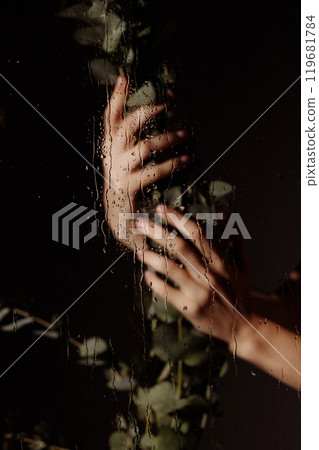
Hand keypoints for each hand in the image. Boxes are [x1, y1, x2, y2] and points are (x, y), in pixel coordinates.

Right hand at [102, 76, 188, 249]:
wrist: (116, 216)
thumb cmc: (126, 182)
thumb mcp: (123, 158)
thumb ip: (132, 139)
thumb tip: (154, 113)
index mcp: (110, 145)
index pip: (110, 116)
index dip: (116, 96)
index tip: (124, 77)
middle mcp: (112, 154)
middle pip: (128, 125)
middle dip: (149, 110)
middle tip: (168, 102)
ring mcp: (119, 170)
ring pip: (145, 147)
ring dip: (168, 138)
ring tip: (186, 133)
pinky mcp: (129, 186)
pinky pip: (154, 171)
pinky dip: (173, 164)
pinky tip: (186, 158)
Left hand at [136, 205, 300, 388]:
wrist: (242, 327)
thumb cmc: (240, 293)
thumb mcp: (243, 267)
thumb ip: (235, 242)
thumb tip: (226, 218)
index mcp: (221, 261)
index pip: (197, 233)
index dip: (178, 219)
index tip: (162, 209)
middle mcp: (209, 275)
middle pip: (179, 247)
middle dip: (156, 231)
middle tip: (139, 222)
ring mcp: (198, 292)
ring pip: (169, 268)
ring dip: (151, 256)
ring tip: (138, 249)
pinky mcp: (189, 308)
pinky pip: (166, 292)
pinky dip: (154, 281)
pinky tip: (147, 273)